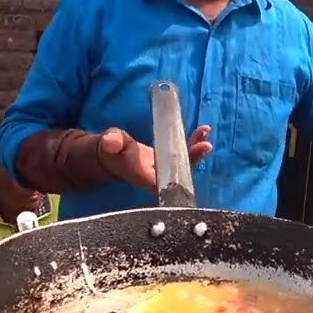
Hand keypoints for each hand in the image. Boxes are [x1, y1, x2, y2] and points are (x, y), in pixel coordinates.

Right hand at [98, 126, 212, 190]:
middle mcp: (158, 176)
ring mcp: (165, 168)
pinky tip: (203, 131)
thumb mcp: (107, 146)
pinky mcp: (169, 160)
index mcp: (143, 176)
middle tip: (205, 145)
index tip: (187, 164)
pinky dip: (193, 144)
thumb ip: (111, 143)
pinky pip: (184, 154)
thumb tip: (110, 142)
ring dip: (196, 149)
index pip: (163, 181)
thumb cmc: (110, 152)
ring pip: (184, 163)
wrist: (111, 157)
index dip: (177, 176)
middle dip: (193, 158)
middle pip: (180, 172)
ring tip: (205, 133)